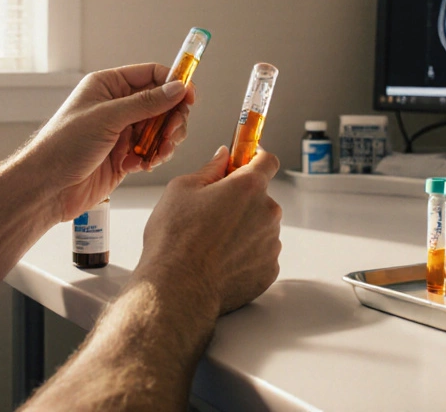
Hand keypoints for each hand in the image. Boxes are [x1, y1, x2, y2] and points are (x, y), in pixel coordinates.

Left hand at [27, 64, 195, 221]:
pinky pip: (152, 151)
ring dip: (165, 141)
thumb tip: (177, 89)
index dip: (173, 83)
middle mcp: (117, 106)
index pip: (151, 74)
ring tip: (158, 154)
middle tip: (172, 134)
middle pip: (162, 103)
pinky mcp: (125, 156)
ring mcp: (122, 132)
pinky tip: (142, 166)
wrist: (48, 187)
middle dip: (172, 119)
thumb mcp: (107, 118)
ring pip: (160, 129)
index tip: (190, 97)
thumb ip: (146, 103)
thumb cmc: (64, 146)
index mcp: (108, 86)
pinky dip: (154, 158)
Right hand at [134, 146, 281, 315]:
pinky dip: (245, 254)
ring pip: (261, 227)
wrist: (177, 288)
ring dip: (244, 228)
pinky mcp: (269, 270)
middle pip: (261, 197)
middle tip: (212, 212)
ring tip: (212, 243)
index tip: (245, 160)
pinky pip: (260, 254)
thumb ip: (210, 169)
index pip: (268, 160)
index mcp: (249, 187)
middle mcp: (268, 212)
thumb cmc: (174, 237)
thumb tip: (224, 157)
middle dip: (242, 200)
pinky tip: (220, 261)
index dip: (256, 157)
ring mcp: (271, 244)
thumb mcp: (182, 189)